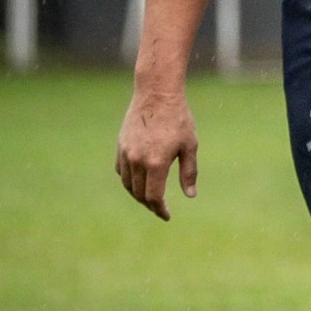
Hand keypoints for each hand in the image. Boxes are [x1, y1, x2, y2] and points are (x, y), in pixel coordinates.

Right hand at [115, 86, 198, 219]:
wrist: (157, 94)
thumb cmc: (178, 119)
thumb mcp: (190, 146)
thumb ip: (189, 172)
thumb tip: (190, 196)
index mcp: (156, 163)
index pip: (154, 197)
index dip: (160, 210)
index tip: (167, 216)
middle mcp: (137, 160)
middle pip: (139, 194)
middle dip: (150, 205)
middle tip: (160, 209)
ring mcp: (126, 153)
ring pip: (128, 184)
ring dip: (138, 195)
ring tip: (150, 199)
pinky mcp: (120, 146)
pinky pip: (121, 171)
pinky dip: (129, 181)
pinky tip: (139, 182)